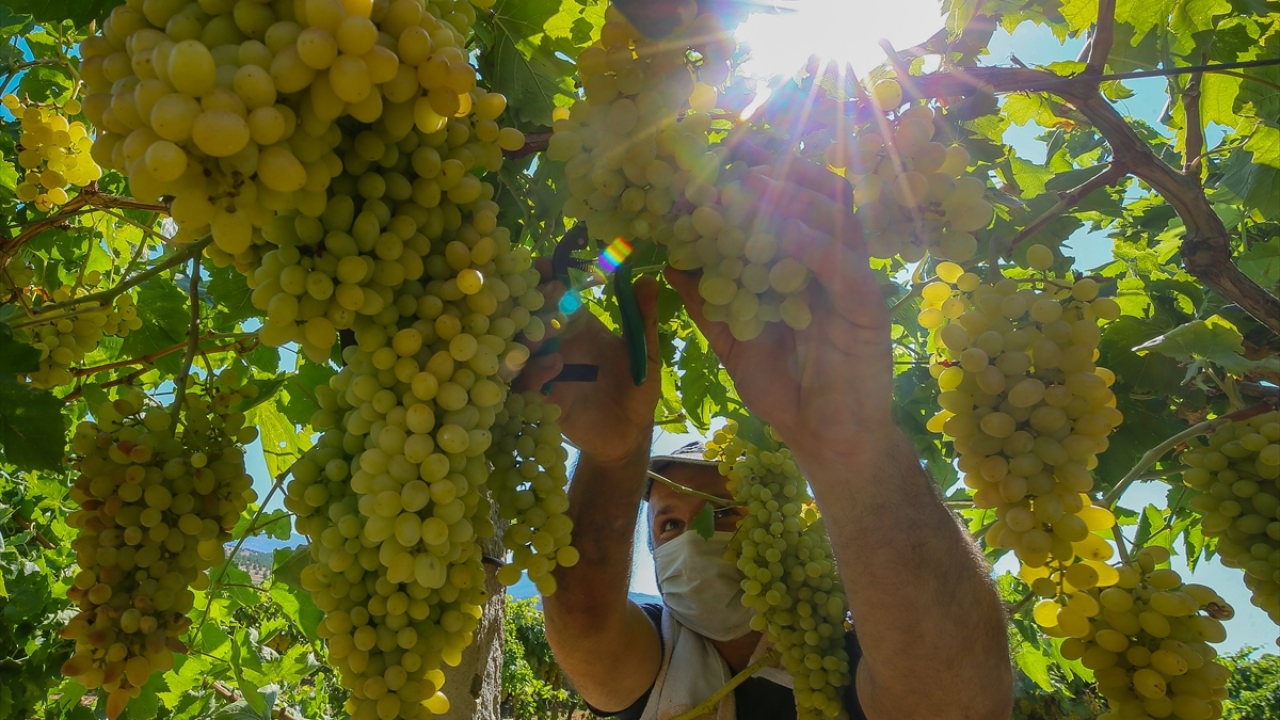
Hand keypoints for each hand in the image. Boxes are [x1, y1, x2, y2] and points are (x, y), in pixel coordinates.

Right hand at [514, 269, 661, 465]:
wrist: (630, 433)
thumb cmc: (637, 389)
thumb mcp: (644, 353)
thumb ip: (643, 318)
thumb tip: (648, 279)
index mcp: (580, 327)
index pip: (558, 296)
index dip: (548, 279)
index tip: (544, 264)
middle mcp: (559, 344)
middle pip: (534, 318)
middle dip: (533, 303)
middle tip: (543, 293)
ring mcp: (548, 371)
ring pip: (522, 349)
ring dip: (527, 336)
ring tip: (542, 331)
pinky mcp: (544, 400)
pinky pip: (526, 385)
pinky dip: (535, 372)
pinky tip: (555, 364)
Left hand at [665, 166, 893, 457]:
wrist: (823, 439)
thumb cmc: (785, 388)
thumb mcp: (734, 339)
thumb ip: (710, 300)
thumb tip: (672, 260)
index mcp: (807, 263)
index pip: (795, 201)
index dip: (766, 171)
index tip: (723, 152)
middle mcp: (835, 263)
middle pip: (824, 194)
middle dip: (785, 166)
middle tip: (741, 151)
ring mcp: (855, 283)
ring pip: (838, 219)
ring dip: (796, 197)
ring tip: (752, 185)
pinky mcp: (868, 310)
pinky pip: (845, 267)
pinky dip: (814, 244)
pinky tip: (783, 233)